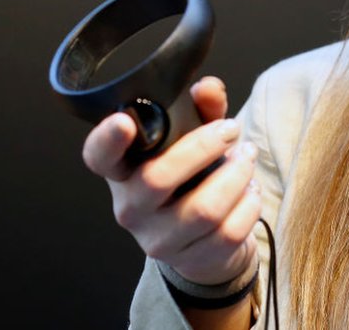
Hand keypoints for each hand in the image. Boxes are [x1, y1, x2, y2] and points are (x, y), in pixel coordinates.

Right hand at [82, 76, 261, 286]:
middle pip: (158, 178)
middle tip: (231, 130)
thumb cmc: (195, 177)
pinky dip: (249, 204)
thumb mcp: (194, 137)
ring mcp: (158, 239)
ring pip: (204, 208)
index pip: (98, 155)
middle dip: (205, 147)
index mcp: (122, 171)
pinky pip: (229, 231)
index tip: (125, 121)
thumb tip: (209, 88)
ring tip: (247, 158)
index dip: (107, 139)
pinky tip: (250, 191)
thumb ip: (201, 109)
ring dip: (237, 175)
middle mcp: (130, 208)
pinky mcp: (191, 260)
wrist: (206, 241)